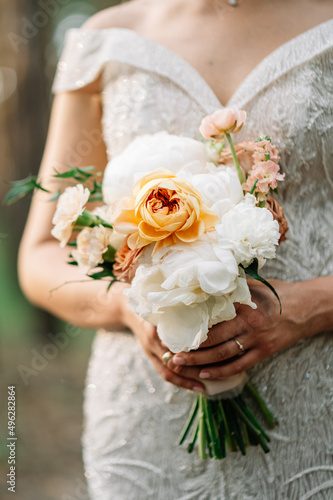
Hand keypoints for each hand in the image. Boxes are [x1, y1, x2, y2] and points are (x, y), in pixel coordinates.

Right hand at [126, 309, 205, 392]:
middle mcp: (152, 341)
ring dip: (185, 380)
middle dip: (192, 370)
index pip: (176, 345)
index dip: (193, 352)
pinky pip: (163, 373)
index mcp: (158, 328)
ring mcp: (150, 351)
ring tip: (201, 387)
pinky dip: (177, 380)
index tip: (211, 353)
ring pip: (168, 372)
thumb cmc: (153, 306)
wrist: (129, 311)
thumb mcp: (165, 308)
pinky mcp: (150, 357)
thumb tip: (206, 323)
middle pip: (173, 361)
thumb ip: (180, 315)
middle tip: (212, 374)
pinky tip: (190, 385)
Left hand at [167, 279, 308, 380]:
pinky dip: (221, 372)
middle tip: (171, 352)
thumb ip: (232, 287)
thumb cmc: (278, 293)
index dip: (191, 326)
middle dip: (190, 348)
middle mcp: (247, 324)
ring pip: (222, 355)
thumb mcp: (255, 285)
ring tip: (180, 364)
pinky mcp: (264, 352)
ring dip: (200, 362)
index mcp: (241, 306)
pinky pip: (239, 365)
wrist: (306, 308)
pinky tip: (205, 375)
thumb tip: (208, 281)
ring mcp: (256, 340)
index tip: (174, 329)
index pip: (211, 318)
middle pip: (213, 340)